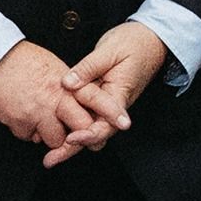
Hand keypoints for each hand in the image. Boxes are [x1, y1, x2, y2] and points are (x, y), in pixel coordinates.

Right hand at [0, 39, 100, 155]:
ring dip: (52, 136)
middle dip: (84, 137)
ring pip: (55, 139)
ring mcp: (37, 113)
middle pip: (80, 127)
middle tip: (82, 140)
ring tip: (43, 122)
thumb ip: (68, 84)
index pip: (95, 98)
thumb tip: (79, 95)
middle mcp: (54, 99)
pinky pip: (31, 138)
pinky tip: (24, 118)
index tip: (125, 123)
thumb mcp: (52, 65)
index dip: (111, 112)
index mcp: (65, 83)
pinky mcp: (19, 123)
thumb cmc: (20, 60)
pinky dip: (30, 132)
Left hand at [51, 20, 171, 156]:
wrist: (151, 40)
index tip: (69, 138)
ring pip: (89, 128)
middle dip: (73, 149)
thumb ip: (88, 67)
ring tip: (49, 152)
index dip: (86, 135)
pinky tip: (55, 128)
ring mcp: (107, 104)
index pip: (105, 125)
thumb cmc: (134, 43)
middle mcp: (114, 106)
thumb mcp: (109, 51)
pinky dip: (72, 125)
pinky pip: (87, 115)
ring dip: (71, 141)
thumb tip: (67, 83)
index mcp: (119, 96)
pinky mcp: (101, 99)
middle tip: (50, 159)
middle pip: (95, 135)